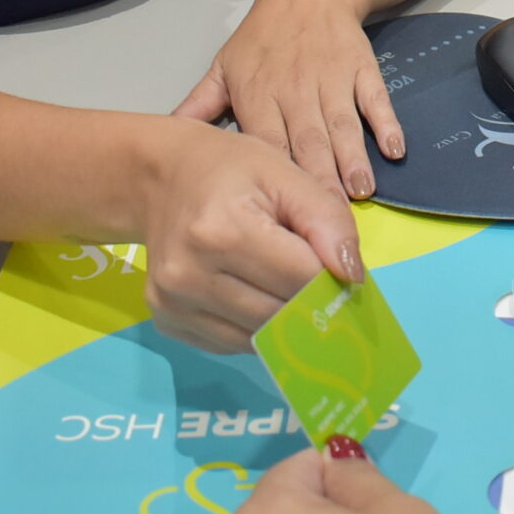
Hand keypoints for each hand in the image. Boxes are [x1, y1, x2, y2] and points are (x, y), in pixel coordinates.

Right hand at [135, 116, 366, 352]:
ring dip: (283, 318)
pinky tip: (250, 293)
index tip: (341, 268)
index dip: (332, 276)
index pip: (302, 278)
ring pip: (260, 337)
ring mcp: (173, 304)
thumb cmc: (228, 171)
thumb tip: (352, 275)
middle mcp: (190, 275)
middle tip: (313, 275)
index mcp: (222, 231)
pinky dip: (254, 326)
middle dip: (309, 300)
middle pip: (282, 313)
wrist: (161, 178)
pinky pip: (232, 343)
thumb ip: (327, 219)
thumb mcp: (284, 173)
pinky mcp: (167, 322)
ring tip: (280, 281)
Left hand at [174, 0, 404, 203]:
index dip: (276, 176)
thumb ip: (199, 106)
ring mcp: (331, 79)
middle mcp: (295, 90)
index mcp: (258, 95)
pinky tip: (395, 150)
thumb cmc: (262, 36)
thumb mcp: (223, 66)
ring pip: (342, 124)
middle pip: (308, 141)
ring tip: (361, 190)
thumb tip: (165, 140)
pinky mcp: (362, 68)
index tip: (283, 214)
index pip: (267, 143)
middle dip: (320, 179)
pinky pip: (375, 99)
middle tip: (330, 218)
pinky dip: (386, 123)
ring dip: (353, 158)